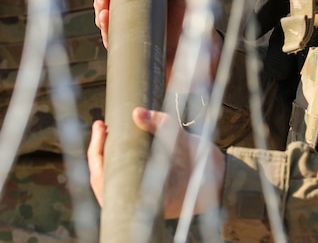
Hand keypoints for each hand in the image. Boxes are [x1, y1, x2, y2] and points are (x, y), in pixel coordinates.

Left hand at [86, 110, 224, 219]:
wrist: (220, 181)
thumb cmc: (202, 165)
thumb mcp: (182, 140)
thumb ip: (160, 125)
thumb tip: (136, 113)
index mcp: (142, 197)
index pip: (104, 178)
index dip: (96, 151)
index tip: (100, 127)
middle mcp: (138, 204)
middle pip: (102, 182)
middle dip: (97, 153)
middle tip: (101, 127)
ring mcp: (141, 203)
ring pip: (110, 185)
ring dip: (105, 160)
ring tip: (106, 135)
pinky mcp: (146, 198)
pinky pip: (122, 184)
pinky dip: (116, 166)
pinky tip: (118, 148)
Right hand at [94, 0, 219, 81]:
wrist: (197, 40)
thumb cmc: (190, 13)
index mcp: (139, 0)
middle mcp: (132, 15)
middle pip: (107, 7)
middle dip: (101, 0)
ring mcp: (131, 32)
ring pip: (107, 23)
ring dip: (101, 13)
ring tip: (104, 9)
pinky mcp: (132, 47)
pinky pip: (114, 40)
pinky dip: (107, 31)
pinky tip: (107, 20)